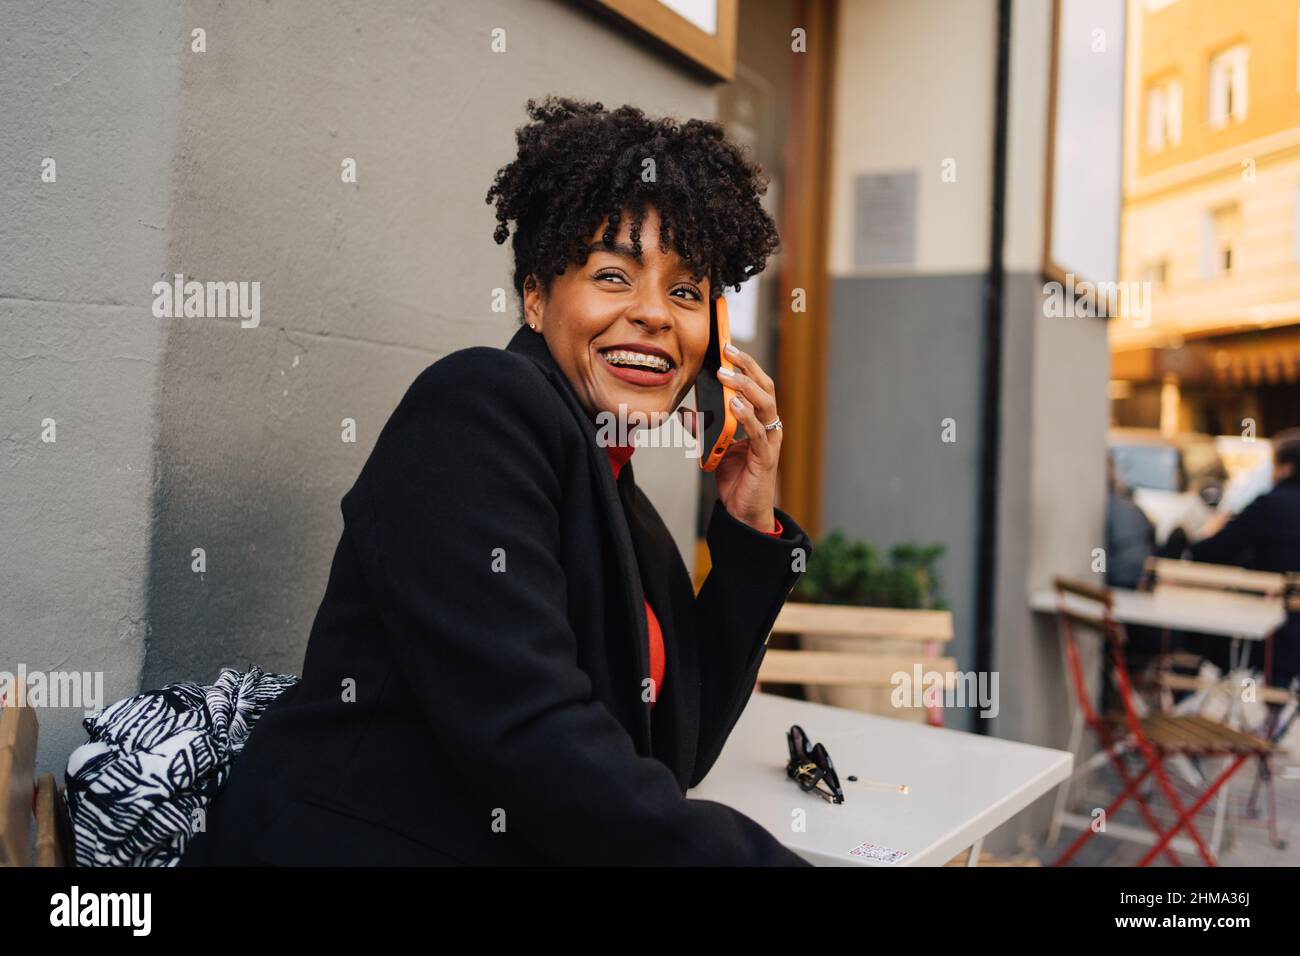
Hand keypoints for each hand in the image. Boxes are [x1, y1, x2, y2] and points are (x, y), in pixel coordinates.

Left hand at [712, 343, 780, 532]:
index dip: (745, 364)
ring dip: (745, 388)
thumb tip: (686, 412)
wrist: (743, 512)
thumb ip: (704, 429)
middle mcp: (770, 426)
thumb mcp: (714, 447)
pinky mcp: (765, 459)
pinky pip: (758, 433)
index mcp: (760, 419)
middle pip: (765, 387)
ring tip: (727, 376)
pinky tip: (734, 405)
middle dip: (747, 366)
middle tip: (728, 351)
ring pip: (765, 405)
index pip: (757, 384)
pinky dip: (747, 417)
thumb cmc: (735, 477)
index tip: (727, 346)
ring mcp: (770, 441)